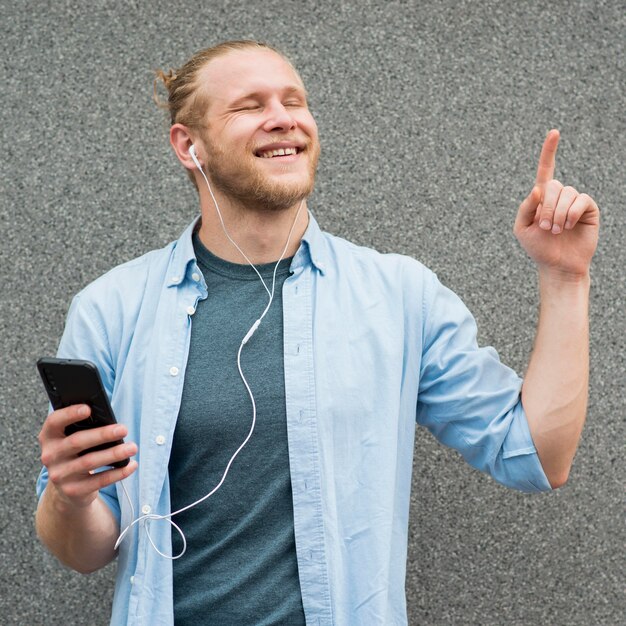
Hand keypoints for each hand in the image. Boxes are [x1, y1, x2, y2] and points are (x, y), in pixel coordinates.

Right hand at [38, 404, 137, 508]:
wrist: (67, 488)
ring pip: (89, 462)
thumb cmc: (77, 453)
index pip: (54, 422)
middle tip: (123, 429)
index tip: (88, 409)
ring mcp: (60, 475)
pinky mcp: (72, 490)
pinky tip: (131, 465)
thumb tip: (110, 422)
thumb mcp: (73, 439)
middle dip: (102, 434)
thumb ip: (84, 428)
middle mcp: (50, 455)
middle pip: (77, 442)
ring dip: (114, 453)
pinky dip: (117, 473)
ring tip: (132, 447)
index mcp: (49, 437)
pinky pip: (98, 481)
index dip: (69, 414)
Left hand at [514, 129, 599, 279]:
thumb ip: (525, 207)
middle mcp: (559, 196)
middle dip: (547, 208)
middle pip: (553, 186)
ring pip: (567, 193)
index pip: (545, 170)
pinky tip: (568, 225)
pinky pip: (580, 200)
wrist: (558, 265)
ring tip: (556, 231)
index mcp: (541, 198)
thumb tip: (538, 188)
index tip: (554, 132)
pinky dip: (571, 213)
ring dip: (558, 214)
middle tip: (545, 228)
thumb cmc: (538, 248)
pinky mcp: (587, 209)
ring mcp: (574, 201)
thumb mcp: (522, 229)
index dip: (549, 151)